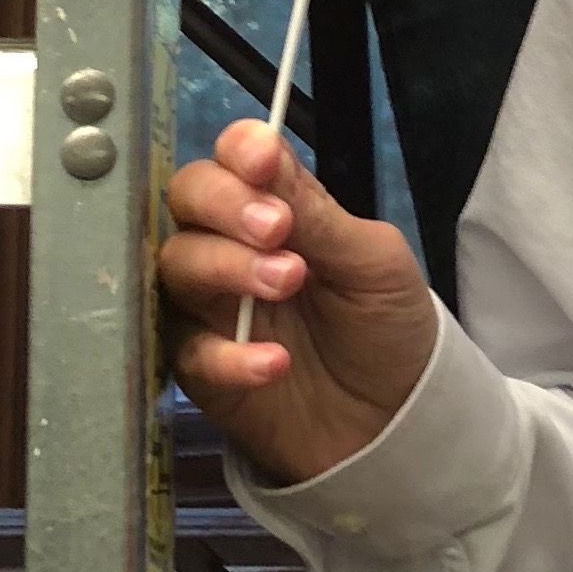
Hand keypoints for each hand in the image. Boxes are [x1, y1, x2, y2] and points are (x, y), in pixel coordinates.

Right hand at [160, 121, 440, 485]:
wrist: (395, 422)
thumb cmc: (386, 328)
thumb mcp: (373, 264)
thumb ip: (319, 214)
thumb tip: (264, 149)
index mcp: (275, 210)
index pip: (232, 160)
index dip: (238, 152)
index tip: (260, 161)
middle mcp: (230, 247)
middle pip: (188, 201)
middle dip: (224, 205)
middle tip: (277, 230)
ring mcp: (210, 307)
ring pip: (177, 266)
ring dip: (227, 267)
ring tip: (286, 283)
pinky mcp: (201, 368)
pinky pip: (187, 350)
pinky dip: (227, 354)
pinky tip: (274, 361)